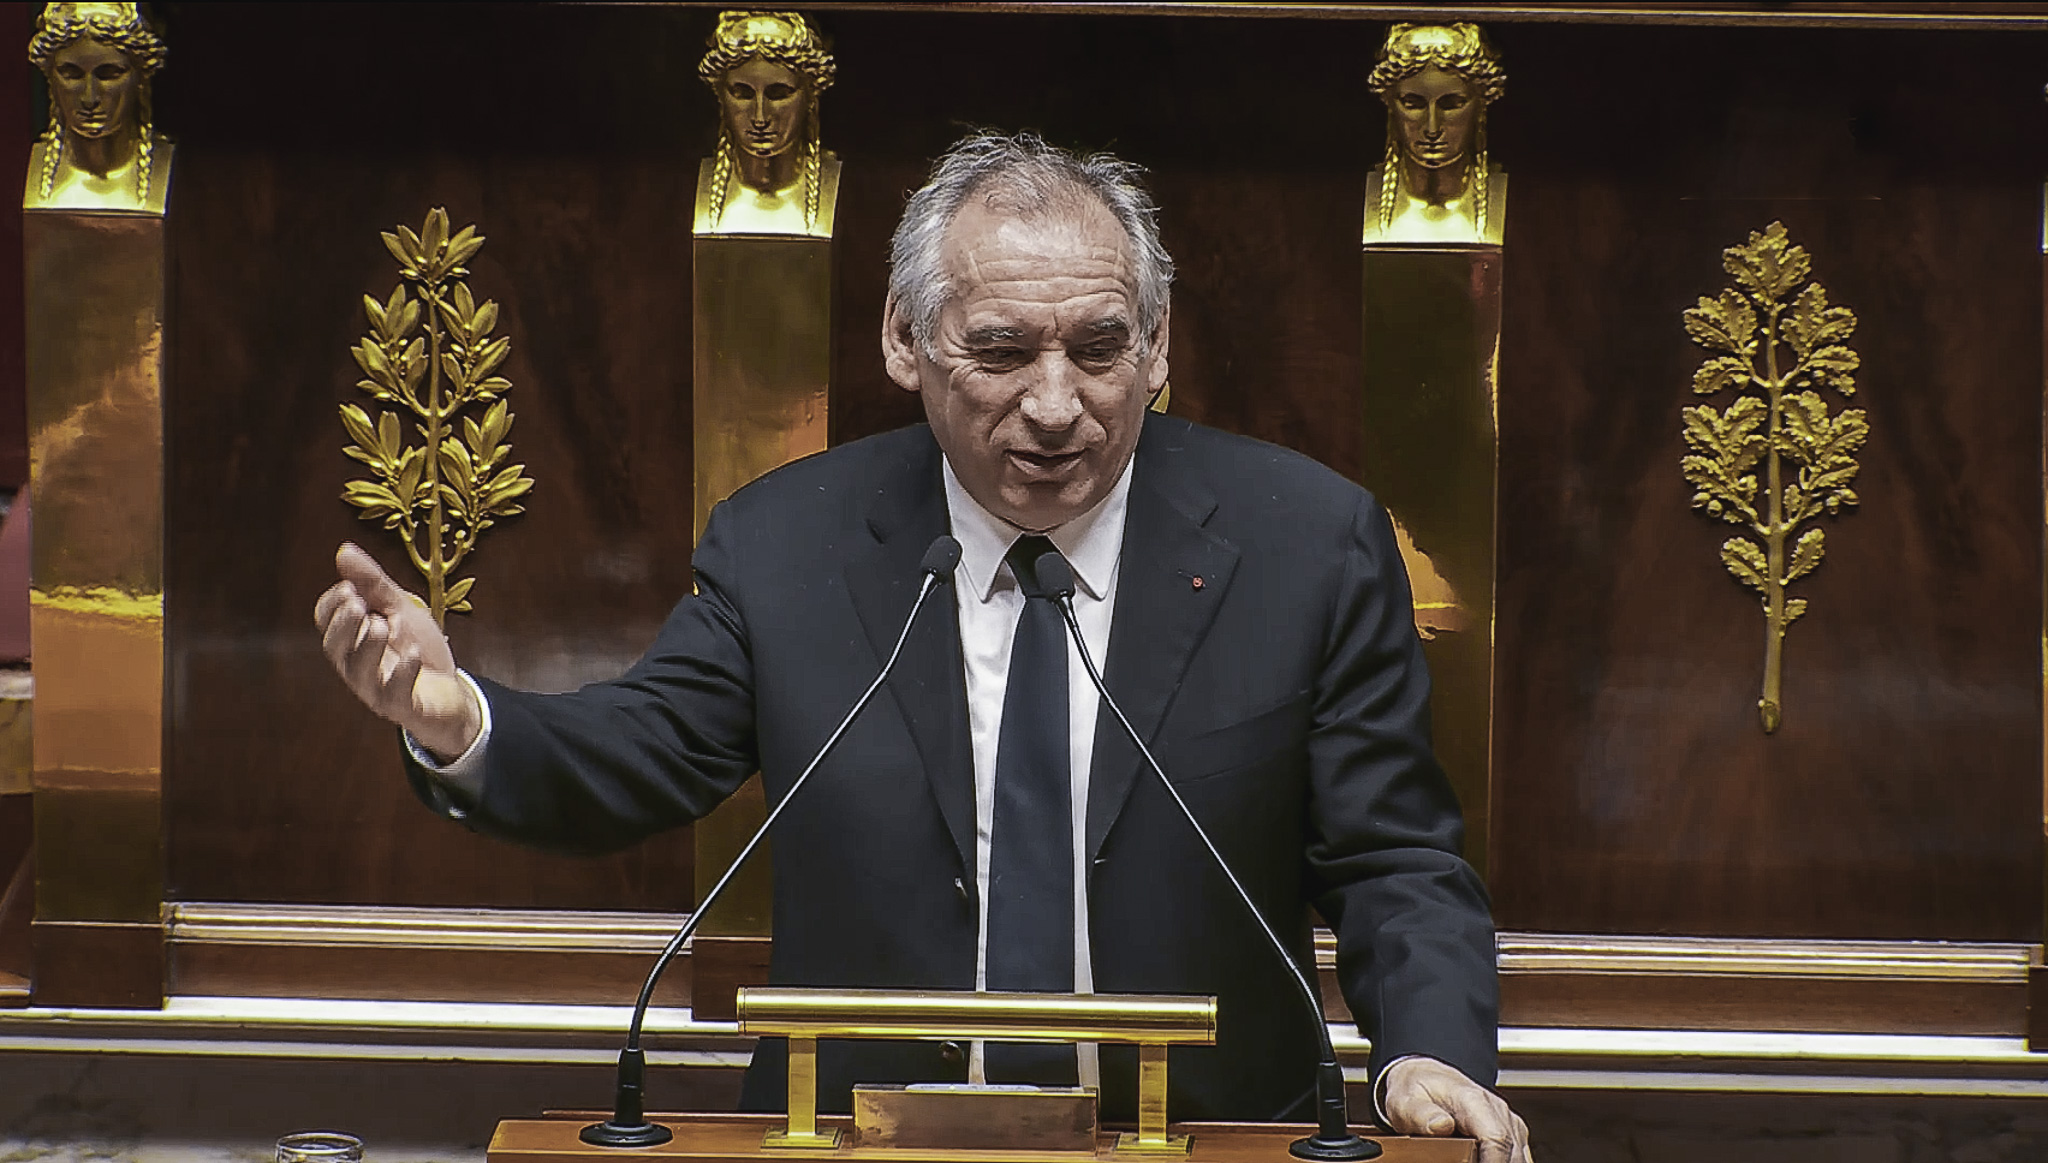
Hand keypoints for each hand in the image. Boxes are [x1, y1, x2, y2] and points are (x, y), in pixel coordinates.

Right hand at [313, 542, 479, 760]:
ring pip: (361, 672)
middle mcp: (357, 666)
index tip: (348, 587)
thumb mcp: (401, 608)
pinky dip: (403, 673)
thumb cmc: (420, 649)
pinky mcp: (402, 706)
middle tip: (356, 603)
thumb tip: (344, 551)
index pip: (327, 622)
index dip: (333, 606)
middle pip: (337, 648)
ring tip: (382, 625)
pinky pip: (395, 694)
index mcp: (353, 640)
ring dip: (369, 647)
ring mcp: (378, 689)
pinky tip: (412, 654)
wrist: (452, 692)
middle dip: (344, 625)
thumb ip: (373, 583)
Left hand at [1382, 1056, 1530, 1162]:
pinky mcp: (1512, 1133)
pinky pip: (1518, 1156)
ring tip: (1468, 1160)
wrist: (1426, 1077)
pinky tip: (1484, 1161)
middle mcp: (1497, 1110)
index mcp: (1473, 1100)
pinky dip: (1504, 1162)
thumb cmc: (1416, 1090)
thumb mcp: (1406, 1102)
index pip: (1496, 1138)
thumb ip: (1422, 1115)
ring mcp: (1508, 1122)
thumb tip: (1441, 1125)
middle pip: (1511, 1153)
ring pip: (1519, 1157)